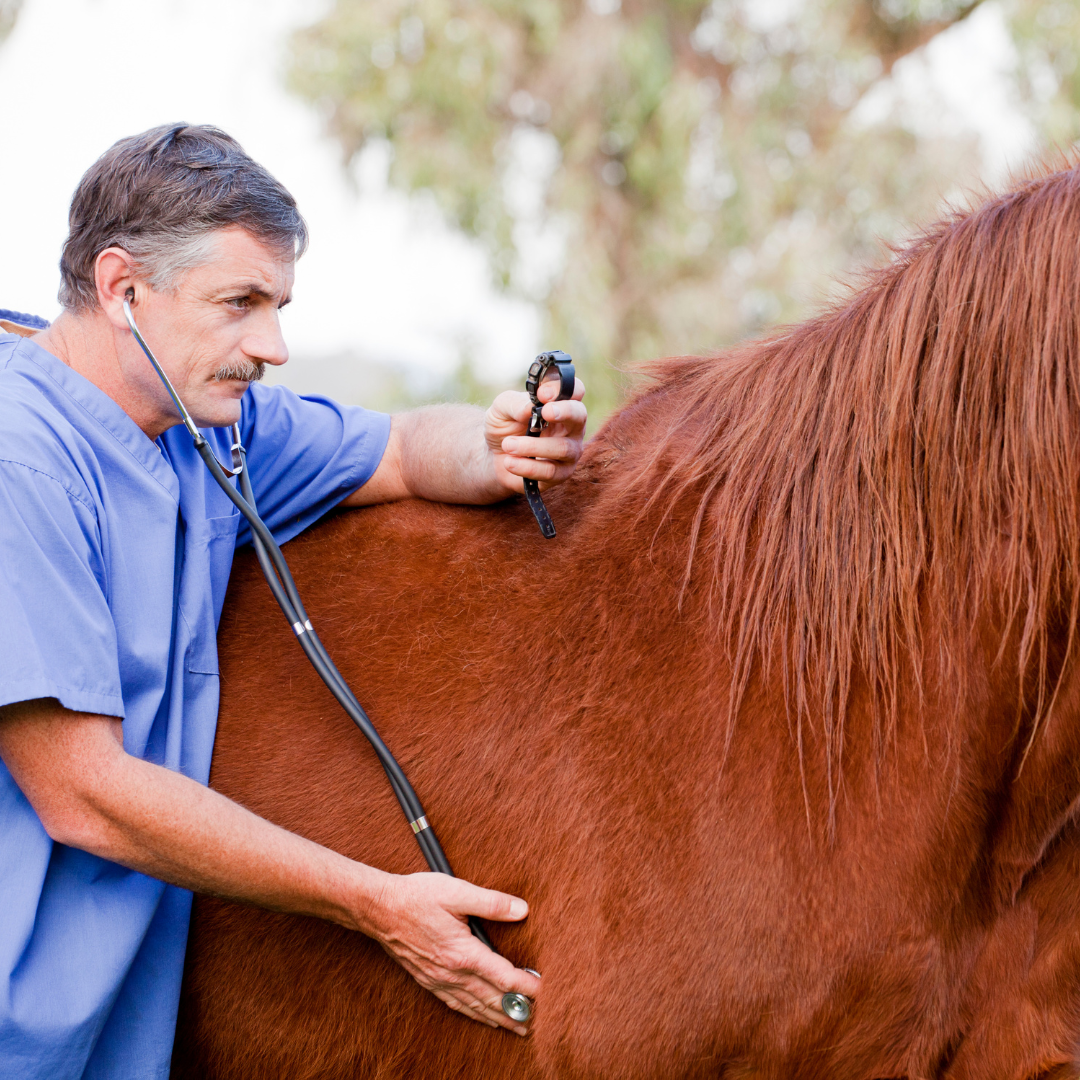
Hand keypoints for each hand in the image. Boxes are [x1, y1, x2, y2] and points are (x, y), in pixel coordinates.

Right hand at [367, 871, 540, 1034]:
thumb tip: (521, 909)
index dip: (528, 987)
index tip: (547, 992)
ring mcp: (439, 980)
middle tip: (541, 1020)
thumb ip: (491, 903)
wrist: (378, 908)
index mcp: (463, 953)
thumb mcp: (456, 891)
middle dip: (518, 1011)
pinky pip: (457, 1005)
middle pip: (493, 999)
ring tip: (520, 1028)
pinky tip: (483, 1017)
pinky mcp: (429, 980)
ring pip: (476, 1007)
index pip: (504, 978)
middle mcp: (452, 973)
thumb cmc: (416, 896)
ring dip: (500, 1019)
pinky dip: (475, 1015)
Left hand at [485, 372, 586, 495]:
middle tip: (544, 413)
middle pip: (579, 415)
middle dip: (564, 412)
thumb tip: (530, 407)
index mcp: (560, 403)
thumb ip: (514, 403)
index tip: (541, 395)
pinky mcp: (560, 474)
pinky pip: (550, 471)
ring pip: (563, 448)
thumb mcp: (501, 409)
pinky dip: (527, 467)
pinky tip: (509, 462)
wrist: (494, 457)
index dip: (561, 389)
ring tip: (508, 445)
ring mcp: (569, 451)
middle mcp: (571, 426)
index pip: (574, 389)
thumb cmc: (505, 426)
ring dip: (533, 446)